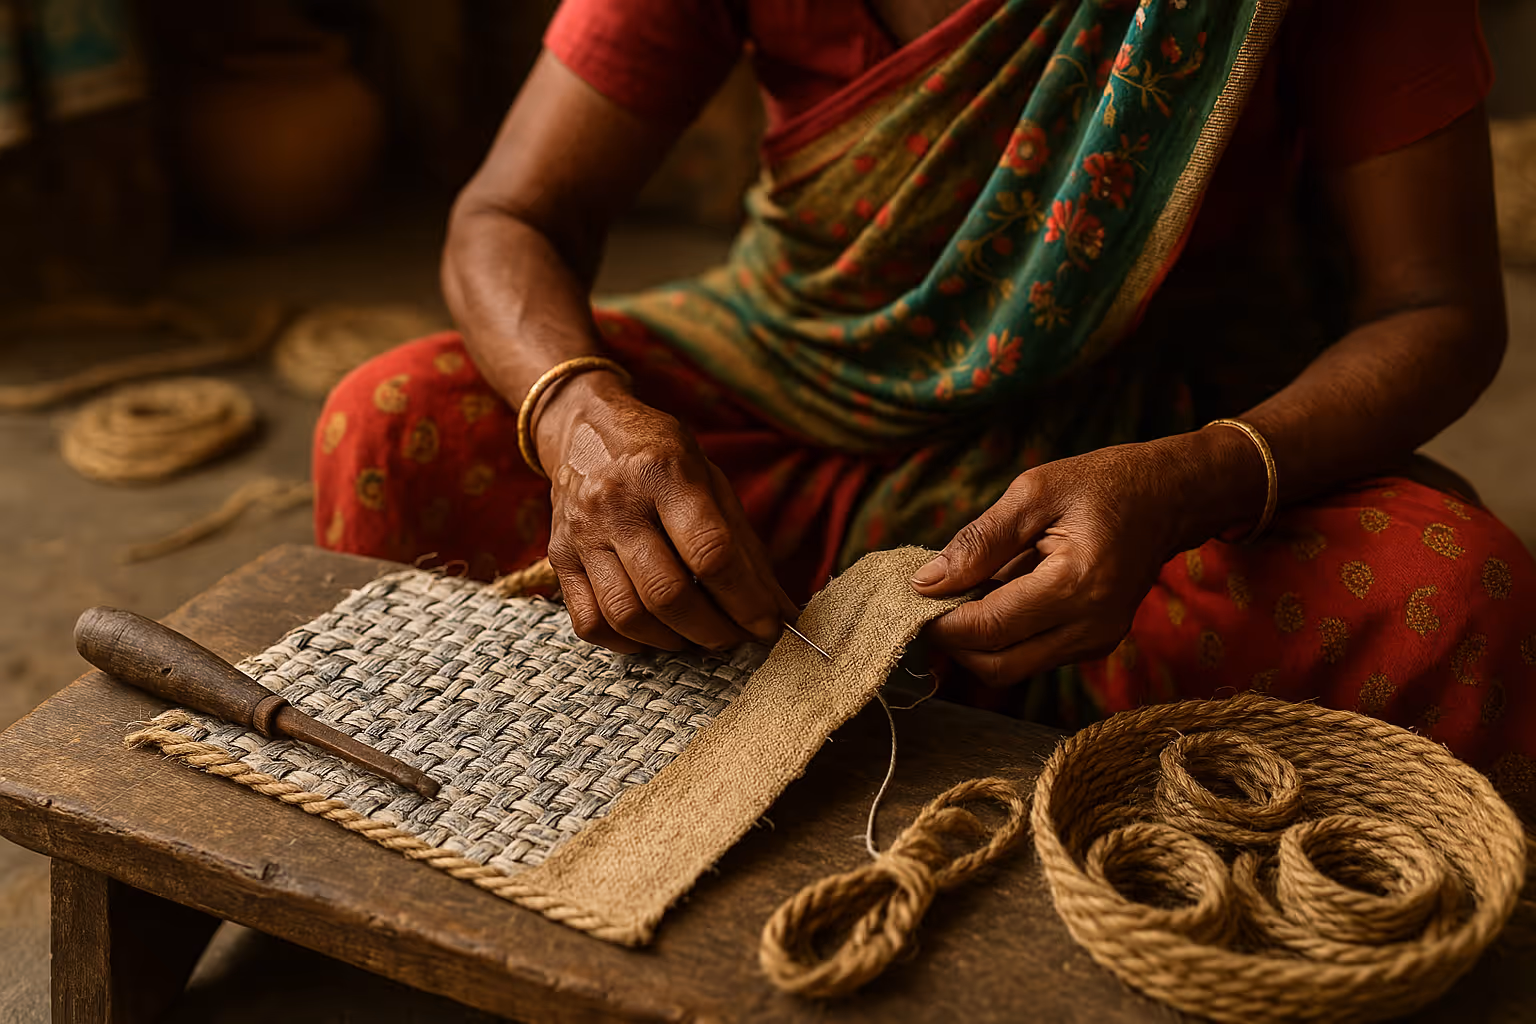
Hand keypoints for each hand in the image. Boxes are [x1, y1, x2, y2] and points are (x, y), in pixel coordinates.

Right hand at [536, 372, 799, 653]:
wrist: (582, 428)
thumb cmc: (659, 456)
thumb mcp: (710, 478)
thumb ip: (744, 545)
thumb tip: (778, 609)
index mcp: (663, 473)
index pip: (710, 553)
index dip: (746, 600)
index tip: (768, 625)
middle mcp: (616, 503)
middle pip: (668, 593)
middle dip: (713, 630)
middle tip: (736, 636)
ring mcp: (581, 534)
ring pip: (627, 616)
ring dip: (674, 642)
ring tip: (698, 636)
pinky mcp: (559, 558)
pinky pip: (591, 623)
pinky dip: (629, 642)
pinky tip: (654, 633)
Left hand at [910, 433, 1260, 686]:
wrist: (1170, 497)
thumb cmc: (1104, 484)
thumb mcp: (1034, 492)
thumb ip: (978, 541)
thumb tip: (927, 581)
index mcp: (1077, 584)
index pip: (989, 628)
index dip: (941, 621)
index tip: (913, 596)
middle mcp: (1091, 626)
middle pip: (997, 666)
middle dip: (953, 642)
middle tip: (930, 601)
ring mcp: (1097, 641)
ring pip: (1012, 668)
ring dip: (977, 640)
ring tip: (966, 591)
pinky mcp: (1094, 643)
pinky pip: (1032, 655)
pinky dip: (1003, 635)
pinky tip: (998, 594)